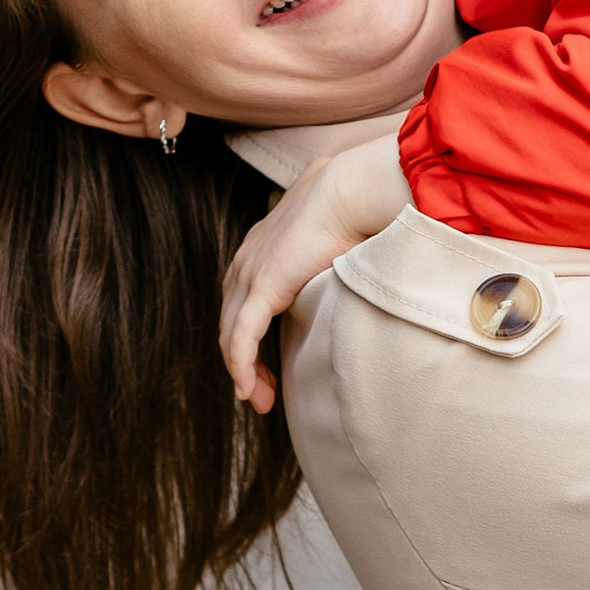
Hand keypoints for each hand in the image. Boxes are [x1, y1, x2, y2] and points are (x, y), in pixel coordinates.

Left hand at [219, 135, 403, 411]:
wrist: (351, 188)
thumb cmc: (354, 204)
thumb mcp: (336, 234)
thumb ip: (333, 254)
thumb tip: (358, 263)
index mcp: (261, 249)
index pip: (242, 302)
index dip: (249, 337)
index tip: (266, 366)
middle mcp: (246, 261)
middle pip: (231, 323)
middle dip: (244, 363)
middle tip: (261, 395)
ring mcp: (249, 273)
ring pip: (232, 336)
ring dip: (244, 373)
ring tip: (259, 401)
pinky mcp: (262, 287)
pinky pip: (242, 338)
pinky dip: (242, 367)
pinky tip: (248, 391)